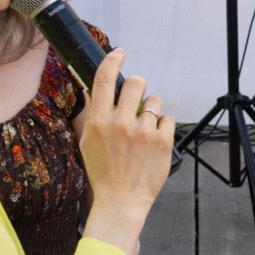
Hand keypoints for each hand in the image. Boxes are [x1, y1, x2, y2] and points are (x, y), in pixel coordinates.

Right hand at [80, 50, 176, 253]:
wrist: (121, 201)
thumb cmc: (103, 173)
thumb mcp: (87, 142)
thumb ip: (93, 115)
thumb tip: (95, 91)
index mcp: (99, 121)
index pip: (105, 78)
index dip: (113, 60)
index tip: (120, 53)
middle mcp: (121, 123)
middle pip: (136, 82)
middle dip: (138, 87)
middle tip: (136, 100)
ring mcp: (144, 132)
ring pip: (154, 101)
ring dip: (150, 111)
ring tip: (144, 130)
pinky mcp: (163, 141)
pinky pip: (167, 119)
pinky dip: (162, 128)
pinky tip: (153, 143)